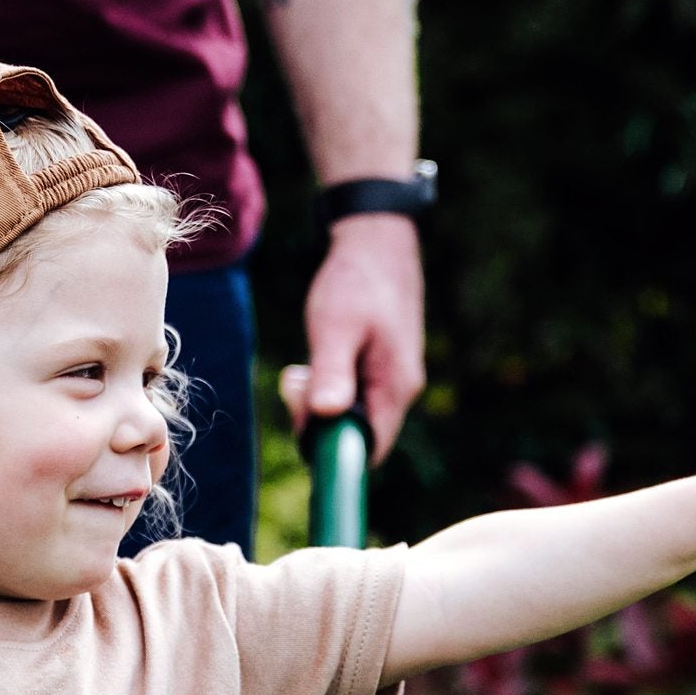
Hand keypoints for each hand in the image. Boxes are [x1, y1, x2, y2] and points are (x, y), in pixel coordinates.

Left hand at [289, 213, 424, 459]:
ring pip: (350, 415)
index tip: (303, 424)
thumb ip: (332, 372)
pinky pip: (351, 396)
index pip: (369, 449)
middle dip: (318, 422)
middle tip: (296, 383)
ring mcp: (392, 380)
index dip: (334, 452)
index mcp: (395, 387)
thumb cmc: (356, 282)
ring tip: (300, 370)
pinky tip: (313, 363)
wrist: (376, 242)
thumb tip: (326, 415)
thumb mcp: (335, 327)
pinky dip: (326, 386)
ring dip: (318, 403)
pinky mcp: (380, 369)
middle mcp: (400, 390)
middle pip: (357, 435)